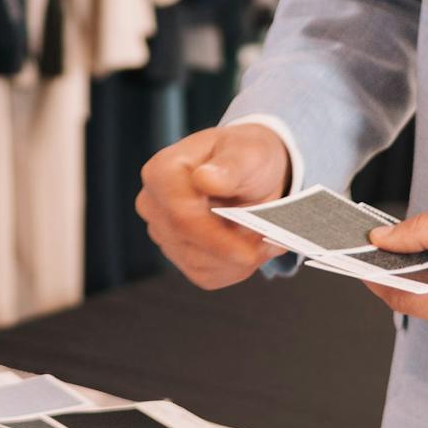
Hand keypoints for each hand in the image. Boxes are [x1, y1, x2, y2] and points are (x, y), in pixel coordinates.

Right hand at [133, 123, 293, 288]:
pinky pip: (206, 276)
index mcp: (161, 172)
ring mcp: (162, 232)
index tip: (252, 250)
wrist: (249, 171)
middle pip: (190, 246)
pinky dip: (235, 268)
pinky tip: (248, 246)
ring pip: (200, 265)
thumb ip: (230, 166)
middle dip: (234, 249)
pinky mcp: (177, 255)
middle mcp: (153, 204)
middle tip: (273, 239)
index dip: (216, 239)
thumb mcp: (248, 152)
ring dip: (238, 260)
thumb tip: (205, 179)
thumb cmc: (246, 156)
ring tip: (264, 236)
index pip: (181, 217)